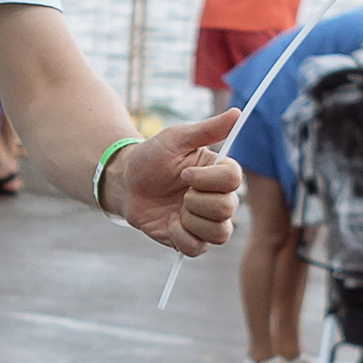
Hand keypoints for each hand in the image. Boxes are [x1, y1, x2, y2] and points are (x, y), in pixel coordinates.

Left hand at [117, 112, 242, 253]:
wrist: (126, 183)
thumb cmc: (152, 157)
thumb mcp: (176, 139)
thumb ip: (208, 129)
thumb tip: (236, 113)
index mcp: (220, 173)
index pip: (234, 180)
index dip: (207, 179)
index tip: (184, 172)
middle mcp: (219, 199)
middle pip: (228, 209)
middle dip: (196, 200)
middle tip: (179, 191)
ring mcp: (206, 222)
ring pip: (219, 234)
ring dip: (191, 220)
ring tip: (176, 209)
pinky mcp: (191, 240)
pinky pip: (197, 249)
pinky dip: (180, 236)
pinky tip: (170, 223)